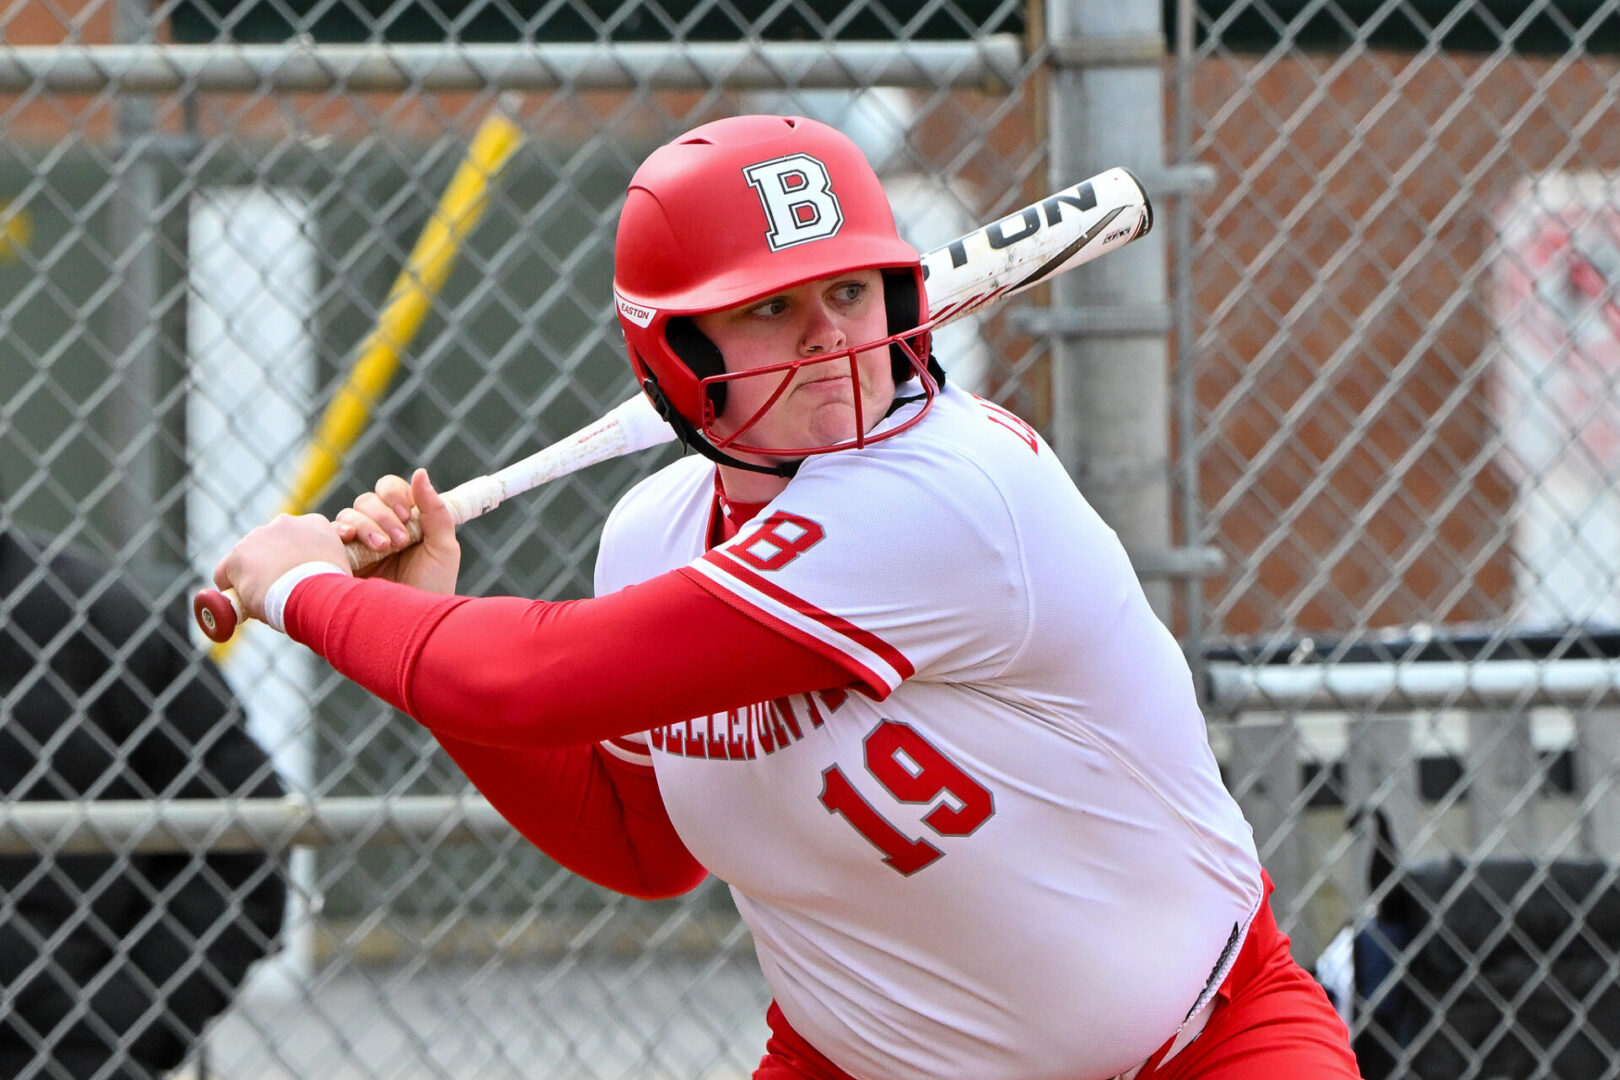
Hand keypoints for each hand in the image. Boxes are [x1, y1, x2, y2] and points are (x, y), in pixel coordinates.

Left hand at [213, 513, 349, 623]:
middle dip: (273, 565)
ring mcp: (259, 536)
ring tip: (268, 599)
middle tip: (283, 590)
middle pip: (270, 545)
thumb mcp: (341, 567)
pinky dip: (233, 587)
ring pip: (248, 559)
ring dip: (254, 576)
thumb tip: (324, 576)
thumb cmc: (335, 590)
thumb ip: (329, 562)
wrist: (316, 595)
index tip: (300, 577)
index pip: (298, 538)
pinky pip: (225, 573)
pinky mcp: (238, 555)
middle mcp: (286, 522)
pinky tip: (245, 601)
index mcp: (315, 524)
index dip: (296, 559)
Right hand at [333, 468, 460, 594]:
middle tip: (398, 541)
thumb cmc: (432, 590)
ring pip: (348, 515)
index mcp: (403, 523)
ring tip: (382, 549)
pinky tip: (347, 540)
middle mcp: (378, 531)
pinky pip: (328, 535)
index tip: (406, 512)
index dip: (394, 494)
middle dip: (382, 515)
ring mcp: (357, 546)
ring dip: (366, 526)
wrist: (412, 629)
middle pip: (366, 500)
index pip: (390, 490)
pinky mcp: (339, 561)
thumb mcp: (442, 549)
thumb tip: (420, 472)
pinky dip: (337, 531)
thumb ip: (435, 511)